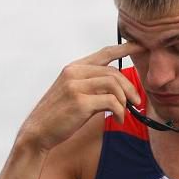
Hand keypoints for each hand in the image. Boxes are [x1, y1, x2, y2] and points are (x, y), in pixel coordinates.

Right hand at [17, 43, 144, 151]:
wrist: (38, 132)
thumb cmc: (58, 116)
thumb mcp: (75, 94)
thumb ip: (94, 88)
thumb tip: (118, 92)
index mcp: (74, 68)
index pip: (104, 53)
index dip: (125, 48)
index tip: (140, 46)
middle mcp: (74, 72)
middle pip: (114, 72)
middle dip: (130, 88)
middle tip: (137, 102)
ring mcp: (76, 86)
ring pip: (114, 84)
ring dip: (125, 100)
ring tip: (125, 113)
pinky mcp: (80, 101)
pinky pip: (111, 101)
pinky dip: (120, 111)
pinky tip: (118, 119)